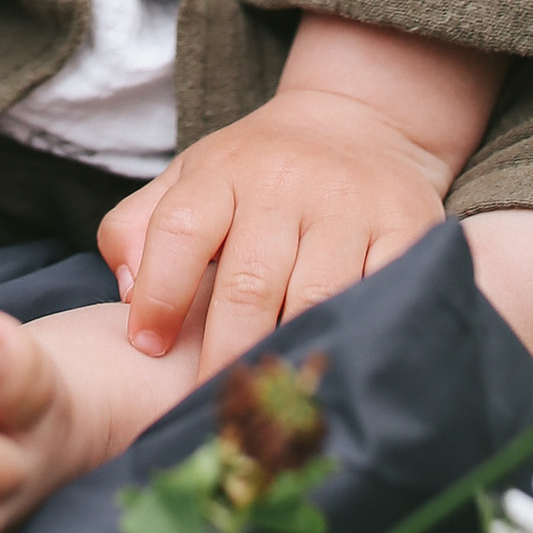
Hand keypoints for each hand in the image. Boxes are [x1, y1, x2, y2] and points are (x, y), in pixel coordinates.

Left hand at [97, 17, 505, 373]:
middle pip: (249, 282)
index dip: (159, 295)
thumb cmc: (258, 170)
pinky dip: (358, 338)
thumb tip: (125, 295)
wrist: (361, 121)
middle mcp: (286, 184)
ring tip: (268, 409)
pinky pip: (381, 294)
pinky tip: (337, 376)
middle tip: (209, 411)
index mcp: (224, 172)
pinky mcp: (407, 227)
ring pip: (316, 299)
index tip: (146, 347)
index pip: (180, 231)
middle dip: (224, 354)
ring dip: (288, 357)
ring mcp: (351, 205)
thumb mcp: (189, 176)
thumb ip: (139, 227)